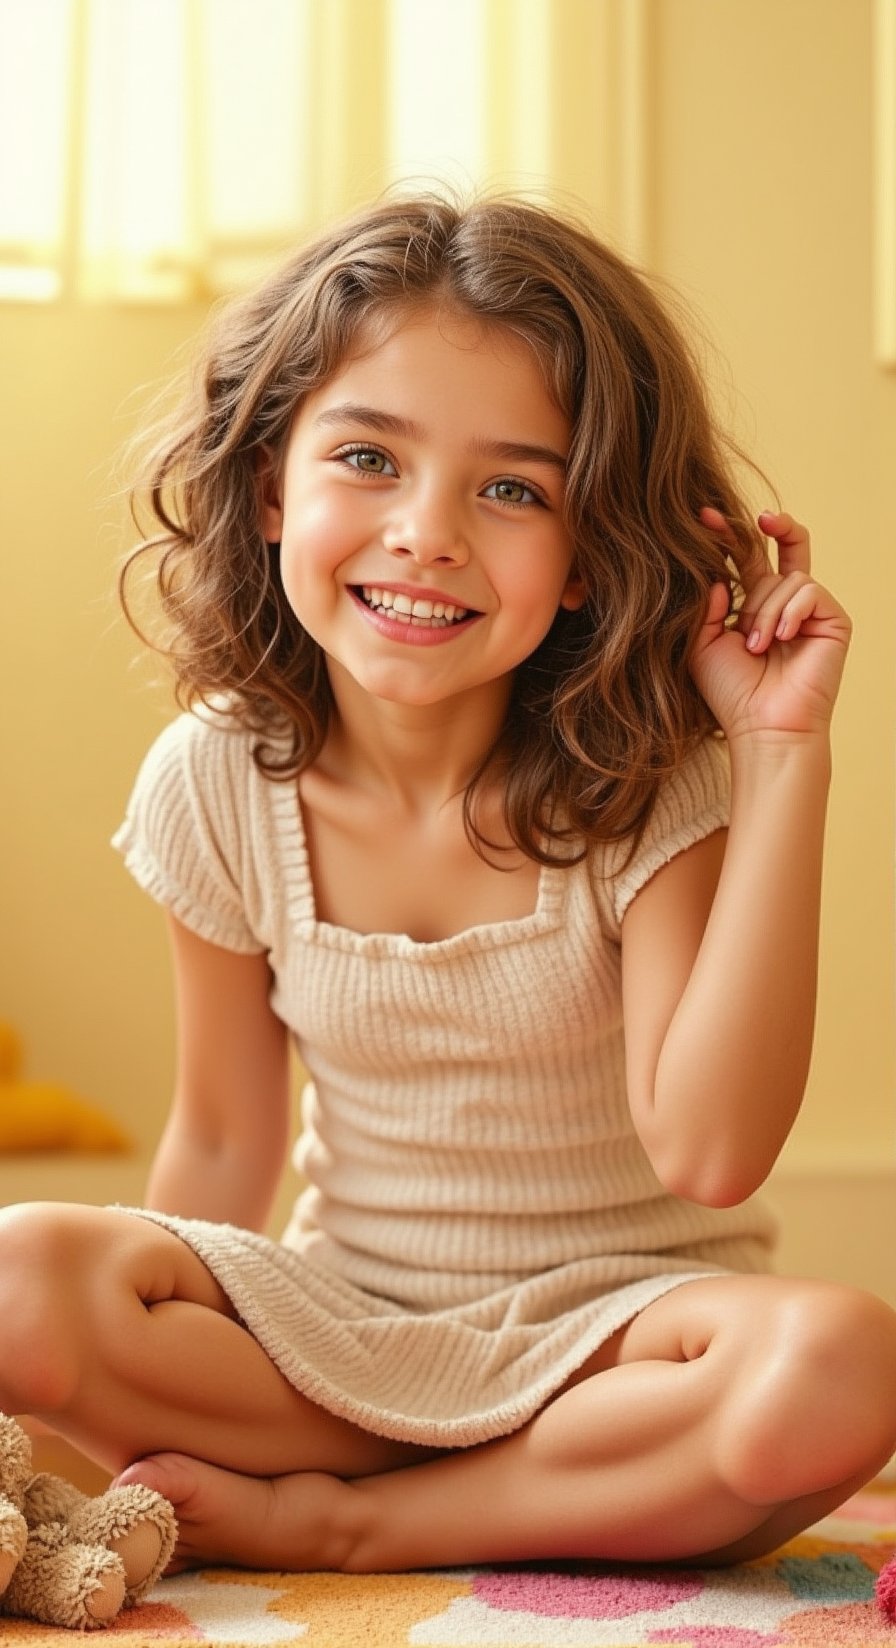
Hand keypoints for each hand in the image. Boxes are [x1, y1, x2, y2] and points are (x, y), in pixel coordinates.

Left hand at [689, 508, 851, 742]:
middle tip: (759, 518)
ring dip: (765, 611)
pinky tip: (781, 640)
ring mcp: (811, 611)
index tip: (704, 518)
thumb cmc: (731, 692)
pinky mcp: (833, 621)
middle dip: (772, 526)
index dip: (729, 535)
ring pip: (787, 579)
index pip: (746, 559)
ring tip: (757, 647)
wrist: (762, 726)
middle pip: (785, 546)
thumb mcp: (703, 643)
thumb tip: (718, 573)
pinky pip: (810, 591)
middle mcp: (786, 603)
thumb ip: (706, 605)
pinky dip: (790, 613)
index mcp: (755, 605)